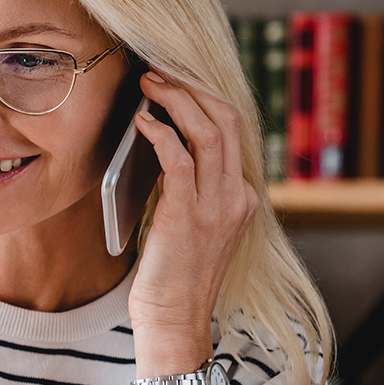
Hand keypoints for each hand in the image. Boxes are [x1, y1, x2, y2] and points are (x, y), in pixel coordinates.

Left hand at [127, 71, 257, 380]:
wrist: (173, 318)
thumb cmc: (169, 269)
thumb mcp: (187, 218)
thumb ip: (184, 182)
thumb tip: (160, 136)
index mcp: (242, 195)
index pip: (232, 129)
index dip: (204, 95)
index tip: (176, 74)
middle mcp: (237, 195)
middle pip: (226, 119)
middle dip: (192, 85)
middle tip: (159, 66)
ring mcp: (216, 205)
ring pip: (208, 131)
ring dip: (176, 99)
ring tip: (149, 82)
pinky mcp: (187, 214)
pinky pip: (178, 158)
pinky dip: (160, 132)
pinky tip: (141, 120)